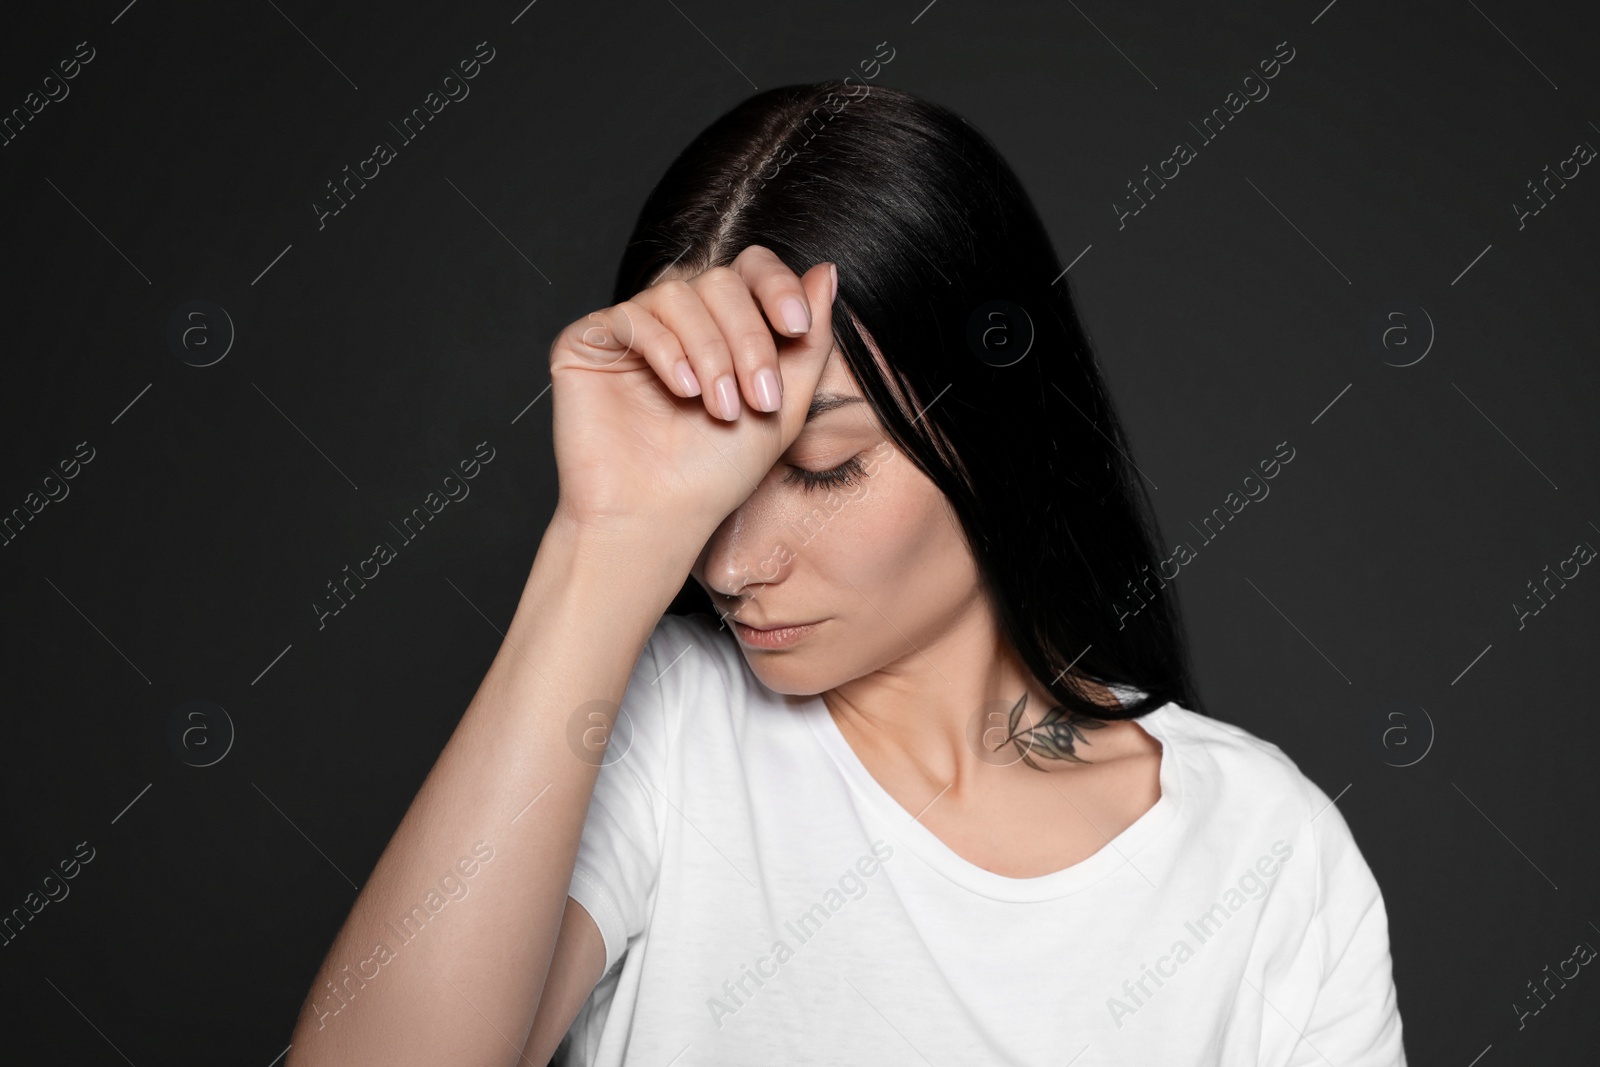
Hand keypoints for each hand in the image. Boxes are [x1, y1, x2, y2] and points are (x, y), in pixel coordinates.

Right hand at [547, 244, 835, 554]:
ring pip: (678, 294)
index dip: (777, 287)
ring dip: (712, 352)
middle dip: (749, 338)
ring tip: (720, 408)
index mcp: (722, 329)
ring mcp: (632, 329)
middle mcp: (677, 322)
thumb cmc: (715, 474)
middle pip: (720, 282)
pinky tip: (683, 392)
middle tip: (758, 398)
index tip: (797, 326)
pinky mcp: (588, 342)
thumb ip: (808, 343)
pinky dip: (667, 351)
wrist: (657, 518)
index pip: (750, 273)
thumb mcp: (783, 407)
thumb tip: (826, 272)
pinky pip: (631, 316)